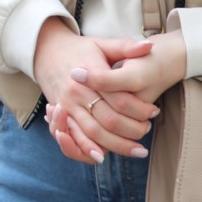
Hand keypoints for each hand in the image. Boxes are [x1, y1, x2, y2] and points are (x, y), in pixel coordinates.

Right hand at [33, 18, 158, 164]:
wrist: (46, 51)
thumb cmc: (80, 49)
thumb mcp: (102, 44)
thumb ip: (126, 47)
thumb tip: (149, 46)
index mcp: (90, 74)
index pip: (119, 99)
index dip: (140, 108)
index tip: (154, 111)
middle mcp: (77, 92)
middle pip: (109, 120)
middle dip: (132, 130)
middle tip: (147, 131)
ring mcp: (67, 106)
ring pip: (94, 133)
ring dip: (117, 145)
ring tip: (138, 150)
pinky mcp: (62, 115)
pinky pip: (75, 137)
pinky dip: (88, 149)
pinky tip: (103, 157)